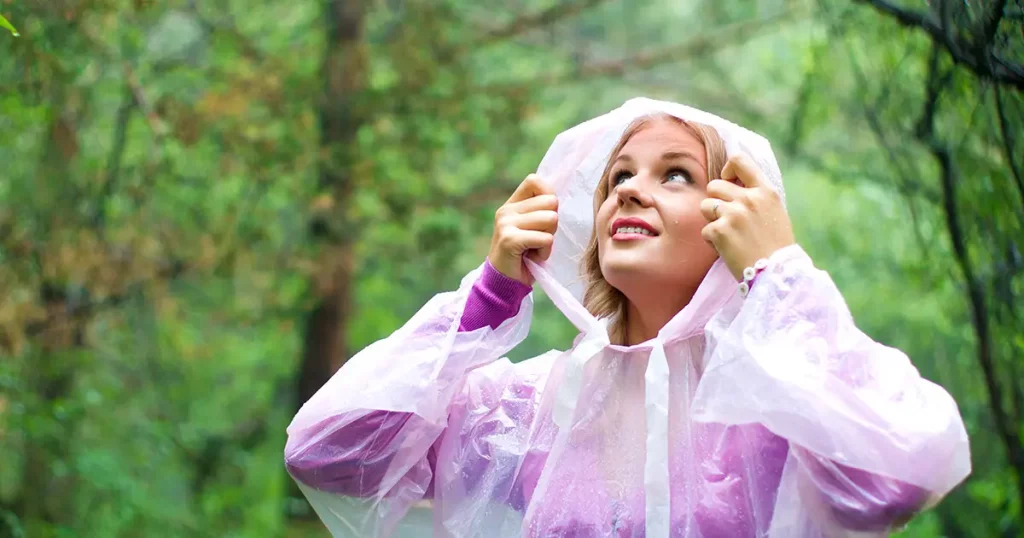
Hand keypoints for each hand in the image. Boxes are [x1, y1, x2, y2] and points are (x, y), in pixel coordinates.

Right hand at [488, 174, 558, 285]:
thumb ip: (541, 211)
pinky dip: (545, 252)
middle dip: (553, 224)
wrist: (504, 282)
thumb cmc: (524, 256)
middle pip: (550, 202)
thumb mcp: (532, 228)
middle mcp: (506, 211)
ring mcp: (506, 224)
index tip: (545, 216)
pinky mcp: (510, 239)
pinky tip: (533, 257)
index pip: (535, 180)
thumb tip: (558, 197)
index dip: (549, 195)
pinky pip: (545, 238)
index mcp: (511, 205)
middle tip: (539, 239)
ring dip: (549, 239)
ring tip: (535, 248)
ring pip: (550, 219)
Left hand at [699, 154, 794, 280]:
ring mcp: (733, 214)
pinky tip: (728, 249)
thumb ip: (756, 196)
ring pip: (705, 205)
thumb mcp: (774, 212)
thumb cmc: (776, 246)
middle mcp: (749, 199)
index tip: (728, 181)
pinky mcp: (719, 231)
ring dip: (712, 219)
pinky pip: (705, 230)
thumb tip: (733, 182)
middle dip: (716, 201)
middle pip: (714, 185)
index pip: (739, 160)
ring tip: (729, 234)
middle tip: (727, 218)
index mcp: (765, 191)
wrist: (777, 273)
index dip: (728, 169)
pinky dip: (713, 241)